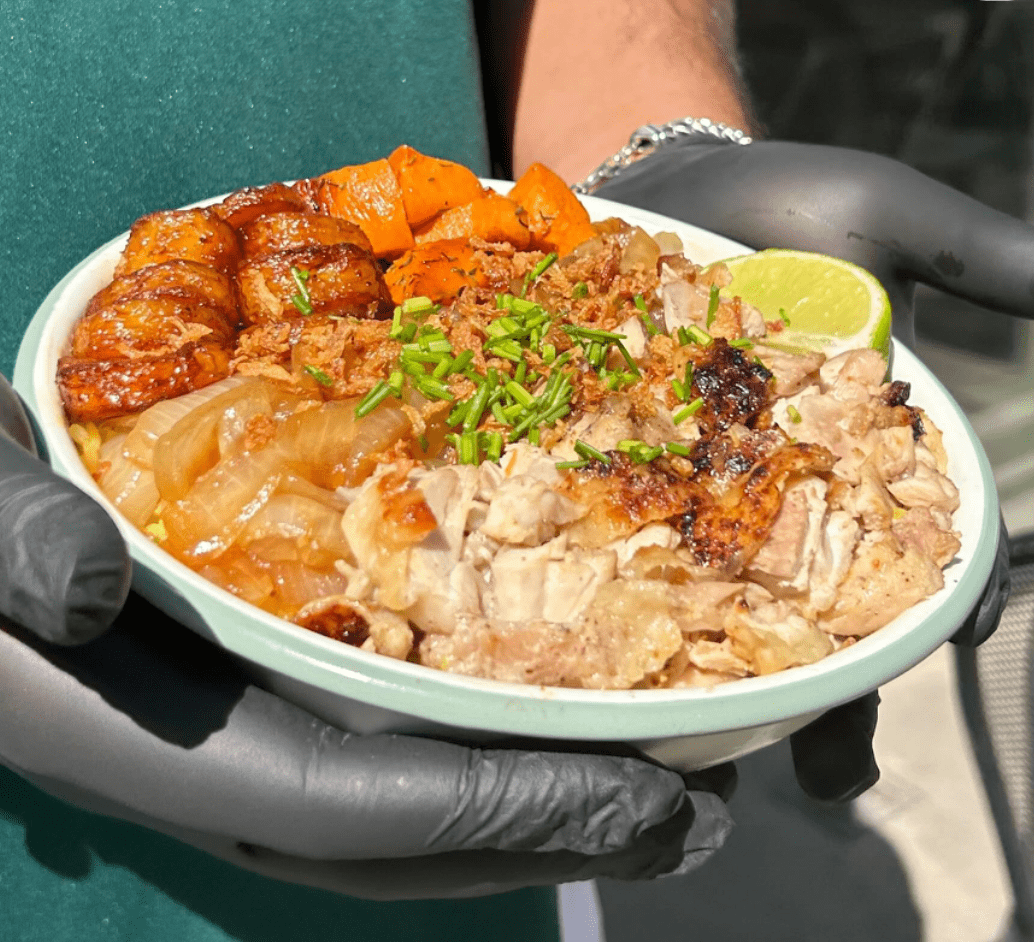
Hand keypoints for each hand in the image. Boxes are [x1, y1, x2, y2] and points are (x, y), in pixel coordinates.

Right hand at [0, 375, 731, 898]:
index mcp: (145, 735)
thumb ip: (5, 550)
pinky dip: (472, 742)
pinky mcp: (254, 687)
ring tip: (651, 786)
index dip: (499, 811)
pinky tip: (536, 700)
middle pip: (406, 837)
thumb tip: (85, 594)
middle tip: (686, 822)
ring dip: (529, 801)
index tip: (641, 799)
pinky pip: (382, 736)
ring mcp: (236, 729)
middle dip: (550, 837)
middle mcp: (206, 754)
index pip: (353, 805)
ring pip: (404, 802)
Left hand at [595, 138, 1018, 800]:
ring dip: (735, 692)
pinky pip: (627, 558)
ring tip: (721, 766)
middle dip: (839, 697)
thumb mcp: (885, 215)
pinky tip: (619, 676)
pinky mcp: (626, 481)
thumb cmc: (781, 202)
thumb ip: (976, 257)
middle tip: (837, 776)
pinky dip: (629, 614)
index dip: (953, 597)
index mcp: (861, 452)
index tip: (970, 631)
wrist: (663, 189)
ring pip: (725, 612)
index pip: (921, 546)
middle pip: (823, 614)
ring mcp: (699, 497)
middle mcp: (782, 495)